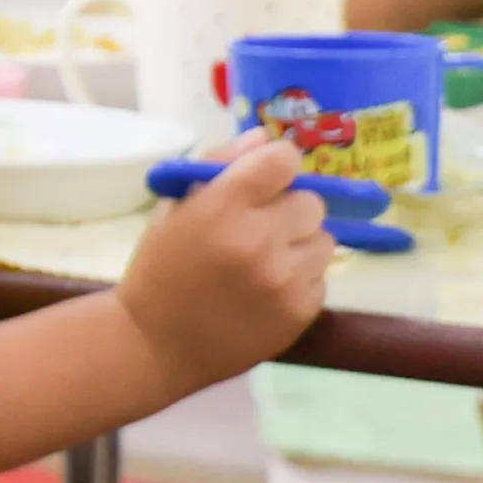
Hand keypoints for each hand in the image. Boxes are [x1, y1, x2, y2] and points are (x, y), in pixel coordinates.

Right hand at [118, 130, 335, 387]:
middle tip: (264, 227)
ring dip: (300, 245)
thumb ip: (219, 165)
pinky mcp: (301, 311)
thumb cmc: (162, 268)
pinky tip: (269, 290)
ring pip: (324, 240)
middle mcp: (258, 239)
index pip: (284, 160)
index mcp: (221, 207)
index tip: (267, 178)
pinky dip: (301, 279)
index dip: (277, 165)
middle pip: (312, 202)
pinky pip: (321, 278)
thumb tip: (265, 140)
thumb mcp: (174, 208)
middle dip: (291, 209)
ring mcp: (284, 279)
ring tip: (267, 261)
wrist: (157, 342)